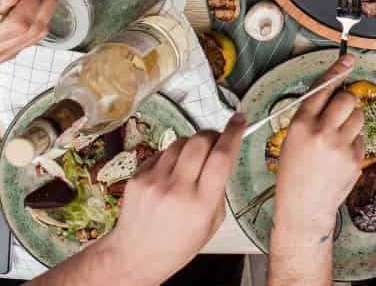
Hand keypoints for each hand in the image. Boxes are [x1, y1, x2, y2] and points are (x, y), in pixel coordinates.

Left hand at [95, 115, 245, 285]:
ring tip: (190, 163)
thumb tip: (223, 155)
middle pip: (200, 141)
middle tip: (215, 141)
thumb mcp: (212, 222)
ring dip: (191, 145)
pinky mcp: (138, 177)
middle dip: (212, 135)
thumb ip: (218, 188)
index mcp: (201, 204)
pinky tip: (170, 174)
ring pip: (180, 142)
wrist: (136, 256)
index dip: (234, 133)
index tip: (239, 120)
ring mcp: (155, 182)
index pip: (222, 157)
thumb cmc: (177, 244)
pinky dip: (171, 157)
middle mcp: (177, 190)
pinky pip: (161, 152)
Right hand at [273, 55, 363, 239]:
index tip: (349, 59)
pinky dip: (354, 143)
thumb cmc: (294, 174)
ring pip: (359, 117)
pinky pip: (361, 139)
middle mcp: (321, 132)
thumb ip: (310, 116)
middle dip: (346, 102)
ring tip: (337, 139)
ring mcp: (340, 146)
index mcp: (301, 124)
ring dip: (352, 122)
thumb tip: (332, 93)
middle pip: (347, 99)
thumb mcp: (291, 139)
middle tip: (339, 112)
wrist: (303, 207)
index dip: (337, 71)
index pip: (322, 88)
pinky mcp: (355, 159)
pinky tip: (340, 157)